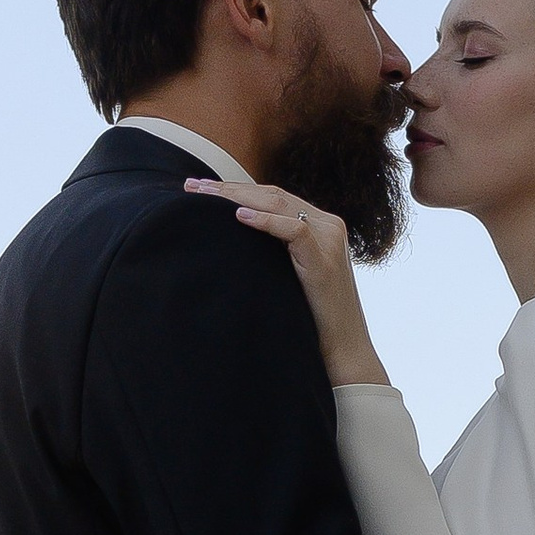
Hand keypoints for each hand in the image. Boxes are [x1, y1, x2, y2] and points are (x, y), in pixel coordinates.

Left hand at [185, 176, 389, 385]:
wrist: (343, 349)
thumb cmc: (311, 318)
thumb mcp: (288, 275)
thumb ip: (273, 252)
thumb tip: (229, 240)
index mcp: (319, 225)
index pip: (272, 196)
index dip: (235, 189)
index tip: (198, 189)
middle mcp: (327, 225)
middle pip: (272, 195)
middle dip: (228, 188)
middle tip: (190, 185)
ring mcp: (329, 240)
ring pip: (280, 204)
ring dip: (237, 197)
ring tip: (205, 195)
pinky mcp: (324, 260)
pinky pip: (294, 230)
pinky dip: (266, 221)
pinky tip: (239, 217)